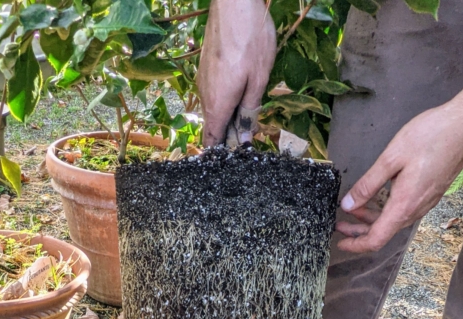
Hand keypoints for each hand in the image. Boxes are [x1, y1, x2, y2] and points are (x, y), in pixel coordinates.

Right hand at [197, 0, 276, 147]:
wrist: (234, 3)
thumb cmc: (251, 39)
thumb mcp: (259, 79)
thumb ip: (250, 110)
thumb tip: (245, 138)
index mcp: (218, 104)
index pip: (212, 139)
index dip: (220, 153)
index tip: (231, 159)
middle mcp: (206, 95)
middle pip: (213, 126)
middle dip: (227, 136)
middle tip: (247, 139)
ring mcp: (204, 80)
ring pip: (213, 108)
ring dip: (227, 117)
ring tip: (246, 118)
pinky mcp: (206, 67)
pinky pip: (213, 93)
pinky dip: (224, 101)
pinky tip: (238, 96)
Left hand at [336, 101, 462, 253]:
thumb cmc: (433, 135)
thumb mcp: (391, 157)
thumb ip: (368, 184)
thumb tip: (348, 204)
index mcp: (404, 205)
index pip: (376, 239)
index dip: (356, 245)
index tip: (340, 243)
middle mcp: (416, 209)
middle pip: (383, 232)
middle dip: (359, 232)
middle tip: (340, 224)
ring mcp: (425, 203)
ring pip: (393, 221)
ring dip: (371, 219)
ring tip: (353, 208)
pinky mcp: (429, 194)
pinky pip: (403, 210)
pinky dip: (385, 210)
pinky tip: (376, 198)